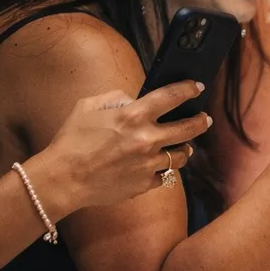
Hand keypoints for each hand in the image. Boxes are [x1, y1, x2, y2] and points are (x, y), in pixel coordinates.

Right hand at [30, 85, 212, 211]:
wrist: (64, 178)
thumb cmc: (72, 140)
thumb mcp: (87, 107)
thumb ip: (115, 98)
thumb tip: (134, 100)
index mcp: (133, 116)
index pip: (171, 97)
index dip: (188, 89)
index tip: (197, 87)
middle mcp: (147, 139)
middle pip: (189, 129)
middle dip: (201, 121)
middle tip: (205, 119)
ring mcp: (149, 163)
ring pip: (181, 156)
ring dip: (183, 149)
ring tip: (182, 146)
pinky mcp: (146, 183)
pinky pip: (164, 175)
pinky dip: (162, 170)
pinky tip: (156, 165)